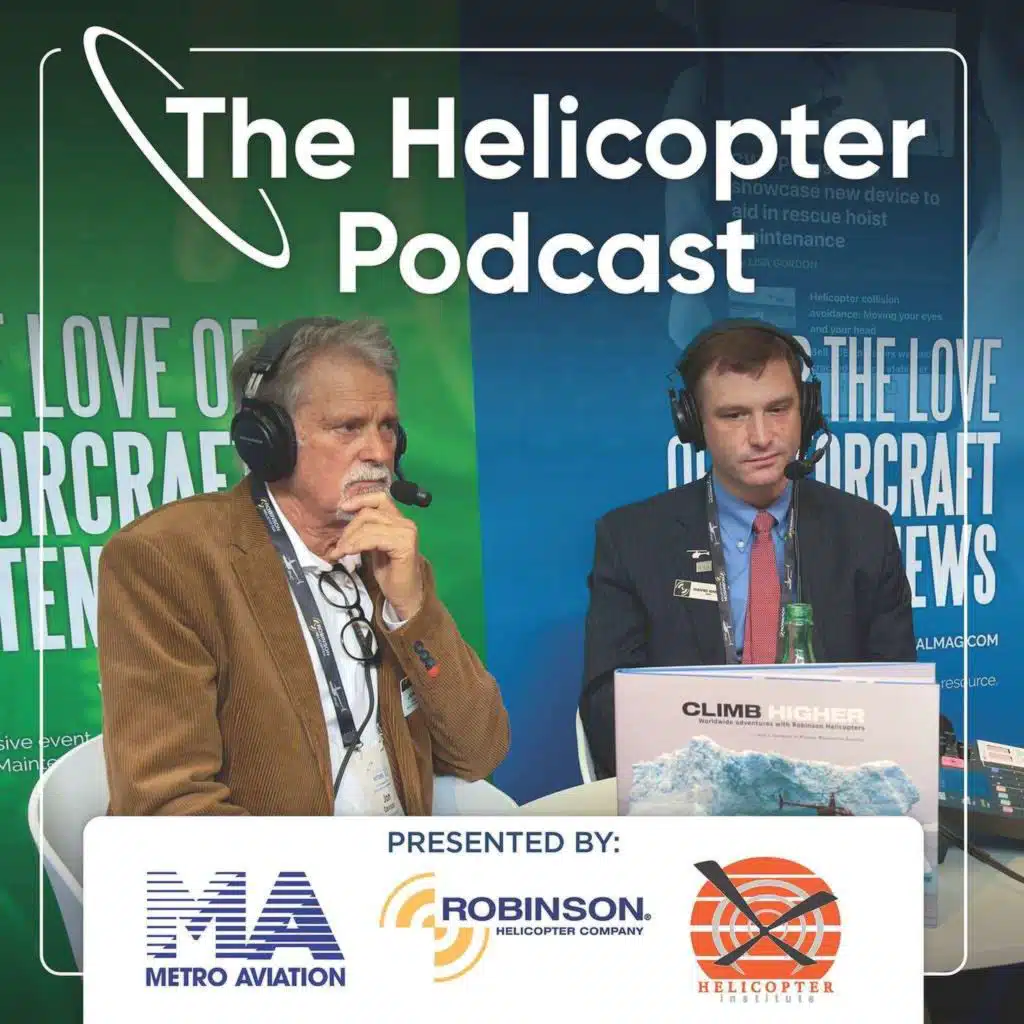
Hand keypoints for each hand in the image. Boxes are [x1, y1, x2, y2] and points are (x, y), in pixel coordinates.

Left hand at [328, 490, 423, 619]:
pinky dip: (356, 545)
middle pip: (369, 513)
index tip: (342, 508)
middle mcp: (406, 523)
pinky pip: (373, 539)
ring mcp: (407, 533)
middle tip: (338, 545)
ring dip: (349, 539)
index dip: (360, 499)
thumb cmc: (390, 573)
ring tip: (339, 552)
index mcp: (400, 520)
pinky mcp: (404, 545)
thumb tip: (346, 518)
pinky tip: (347, 553)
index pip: (379, 499)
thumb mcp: (375, 546)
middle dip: (349, 528)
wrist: (406, 595)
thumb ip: (367, 530)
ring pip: (368, 526)